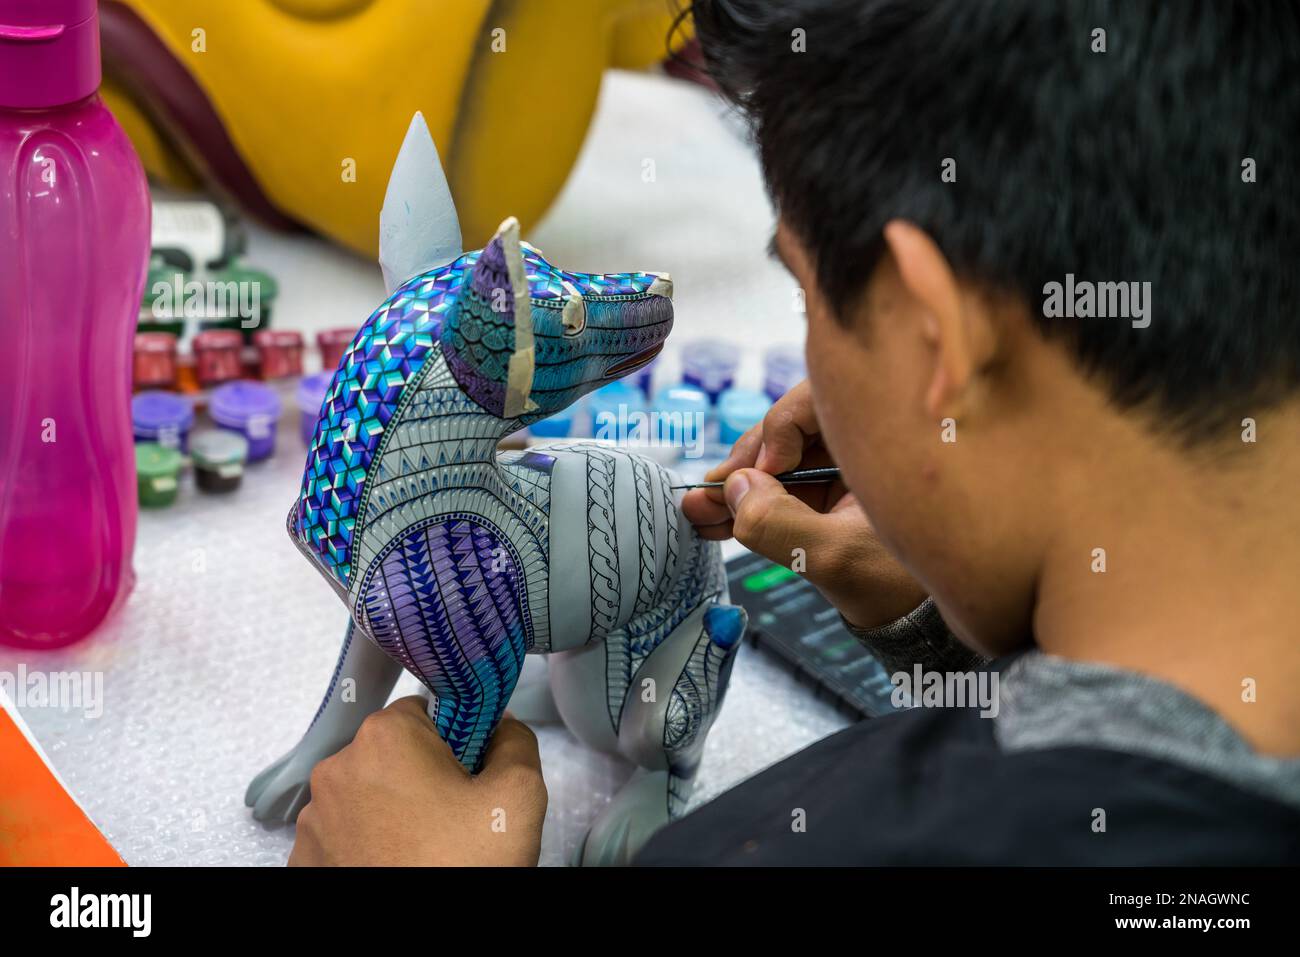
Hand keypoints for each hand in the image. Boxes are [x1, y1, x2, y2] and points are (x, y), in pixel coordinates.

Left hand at [289, 697, 545, 865]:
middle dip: (425, 777)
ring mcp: (315, 818)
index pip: (426, 712)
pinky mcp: (306, 859)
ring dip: (394, 811)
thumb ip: (516, 742)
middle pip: (394, 754)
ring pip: (369, 794)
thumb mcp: (519, 795)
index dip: (457, 742)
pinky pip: (345, 834)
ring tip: (427, 850)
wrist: (419, 945)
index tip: (472, 778)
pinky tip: (398, 864)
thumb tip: (501, 727)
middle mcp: (337, 769)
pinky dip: (369, 844)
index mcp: (384, 737)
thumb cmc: (462, 865)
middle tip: (456, 820)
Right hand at [683, 379, 926, 629]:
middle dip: (746, 463)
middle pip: (789, 430)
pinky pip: (780, 486)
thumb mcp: (836, 557)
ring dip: (737, 486)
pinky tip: (712, 518)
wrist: (915, 621)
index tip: (766, 473)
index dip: (781, 427)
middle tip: (711, 493)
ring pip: (778, 461)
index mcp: (881, 440)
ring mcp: (839, 469)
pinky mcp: (824, 494)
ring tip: (699, 511)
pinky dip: (747, 502)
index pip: (819, 400)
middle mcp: (859, 444)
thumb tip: (734, 489)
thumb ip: (781, 525)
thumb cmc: (899, 584)